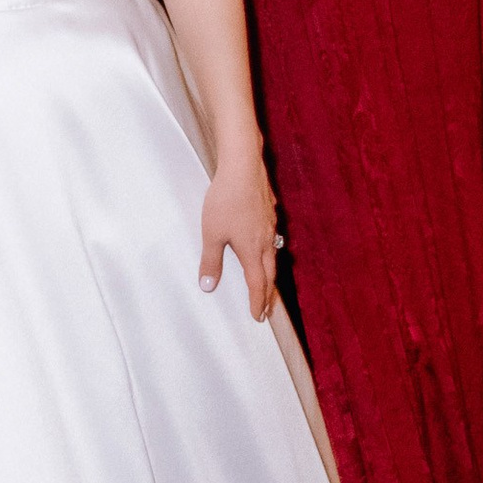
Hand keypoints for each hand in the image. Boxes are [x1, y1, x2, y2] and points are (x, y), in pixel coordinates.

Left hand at [199, 143, 278, 320]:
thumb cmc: (226, 199)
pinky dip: (270, 251)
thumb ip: (211, 261)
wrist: (243, 166)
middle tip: (267, 309)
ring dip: (270, 273)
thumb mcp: (211, 233)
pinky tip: (265, 245)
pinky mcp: (269, 211)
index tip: (258, 316)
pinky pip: (272, 238)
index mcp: (252, 250)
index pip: (258, 284)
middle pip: (270, 274)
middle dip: (268, 294)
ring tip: (267, 281)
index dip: (258, 302)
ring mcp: (270, 225)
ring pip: (274, 256)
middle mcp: (266, 241)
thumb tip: (208, 287)